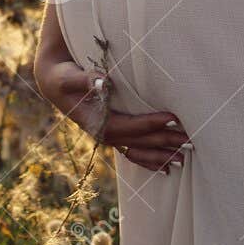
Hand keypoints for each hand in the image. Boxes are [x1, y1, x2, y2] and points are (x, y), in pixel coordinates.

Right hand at [34, 57, 191, 172]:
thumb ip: (85, 79)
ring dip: (160, 155)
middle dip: (163, 142)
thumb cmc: (62, 77)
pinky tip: (166, 167)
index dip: (150, 124)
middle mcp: (102, 134)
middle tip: (191, 141)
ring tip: (184, 159)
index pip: (127, 126)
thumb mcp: (68, 77)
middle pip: (138, 142)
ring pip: (137, 151)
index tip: (172, 118)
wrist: (53, 83)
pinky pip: (133, 152)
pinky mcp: (112, 134)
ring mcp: (108, 136)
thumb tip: (104, 82)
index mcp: (93, 123)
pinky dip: (149, 160)